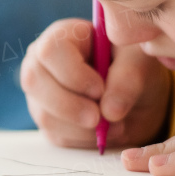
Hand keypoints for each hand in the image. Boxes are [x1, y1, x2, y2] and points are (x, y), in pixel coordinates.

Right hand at [20, 18, 171, 148]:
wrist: (138, 97)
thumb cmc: (134, 67)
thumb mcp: (139, 62)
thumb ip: (128, 78)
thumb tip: (110, 111)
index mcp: (63, 36)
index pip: (51, 50)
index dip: (73, 73)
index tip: (100, 89)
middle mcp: (43, 62)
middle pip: (35, 81)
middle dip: (70, 105)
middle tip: (100, 118)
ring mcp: (41, 93)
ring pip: (44, 114)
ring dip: (81, 127)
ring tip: (114, 125)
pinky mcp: (48, 120)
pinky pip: (55, 135)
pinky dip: (83, 139)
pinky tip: (104, 131)